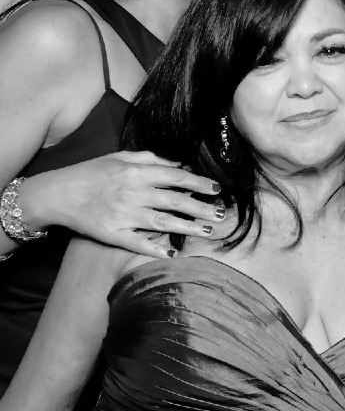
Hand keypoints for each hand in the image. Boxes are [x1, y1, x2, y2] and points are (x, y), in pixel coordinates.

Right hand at [21, 151, 224, 257]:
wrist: (58, 193)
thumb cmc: (91, 172)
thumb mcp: (120, 157)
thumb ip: (151, 159)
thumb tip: (179, 164)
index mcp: (137, 172)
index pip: (177, 177)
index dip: (200, 183)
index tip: (217, 189)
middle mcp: (133, 193)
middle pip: (175, 201)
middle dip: (201, 208)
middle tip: (221, 214)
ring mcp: (124, 215)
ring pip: (163, 223)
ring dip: (188, 228)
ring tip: (208, 231)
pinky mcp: (112, 233)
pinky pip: (137, 243)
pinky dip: (155, 249)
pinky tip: (172, 253)